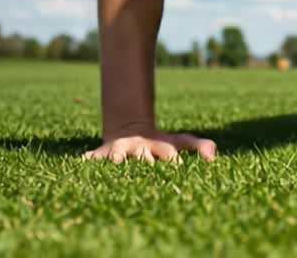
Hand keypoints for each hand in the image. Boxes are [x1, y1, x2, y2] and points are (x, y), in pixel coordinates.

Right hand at [81, 128, 217, 162]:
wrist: (131, 128)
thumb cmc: (161, 142)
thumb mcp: (180, 140)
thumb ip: (199, 146)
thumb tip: (213, 159)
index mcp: (158, 146)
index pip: (168, 153)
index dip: (172, 160)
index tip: (177, 166)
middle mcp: (139, 148)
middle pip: (142, 156)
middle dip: (144, 161)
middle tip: (147, 167)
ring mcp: (120, 150)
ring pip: (117, 156)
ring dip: (117, 160)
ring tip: (116, 164)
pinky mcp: (102, 154)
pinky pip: (93, 158)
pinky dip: (88, 161)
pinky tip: (83, 163)